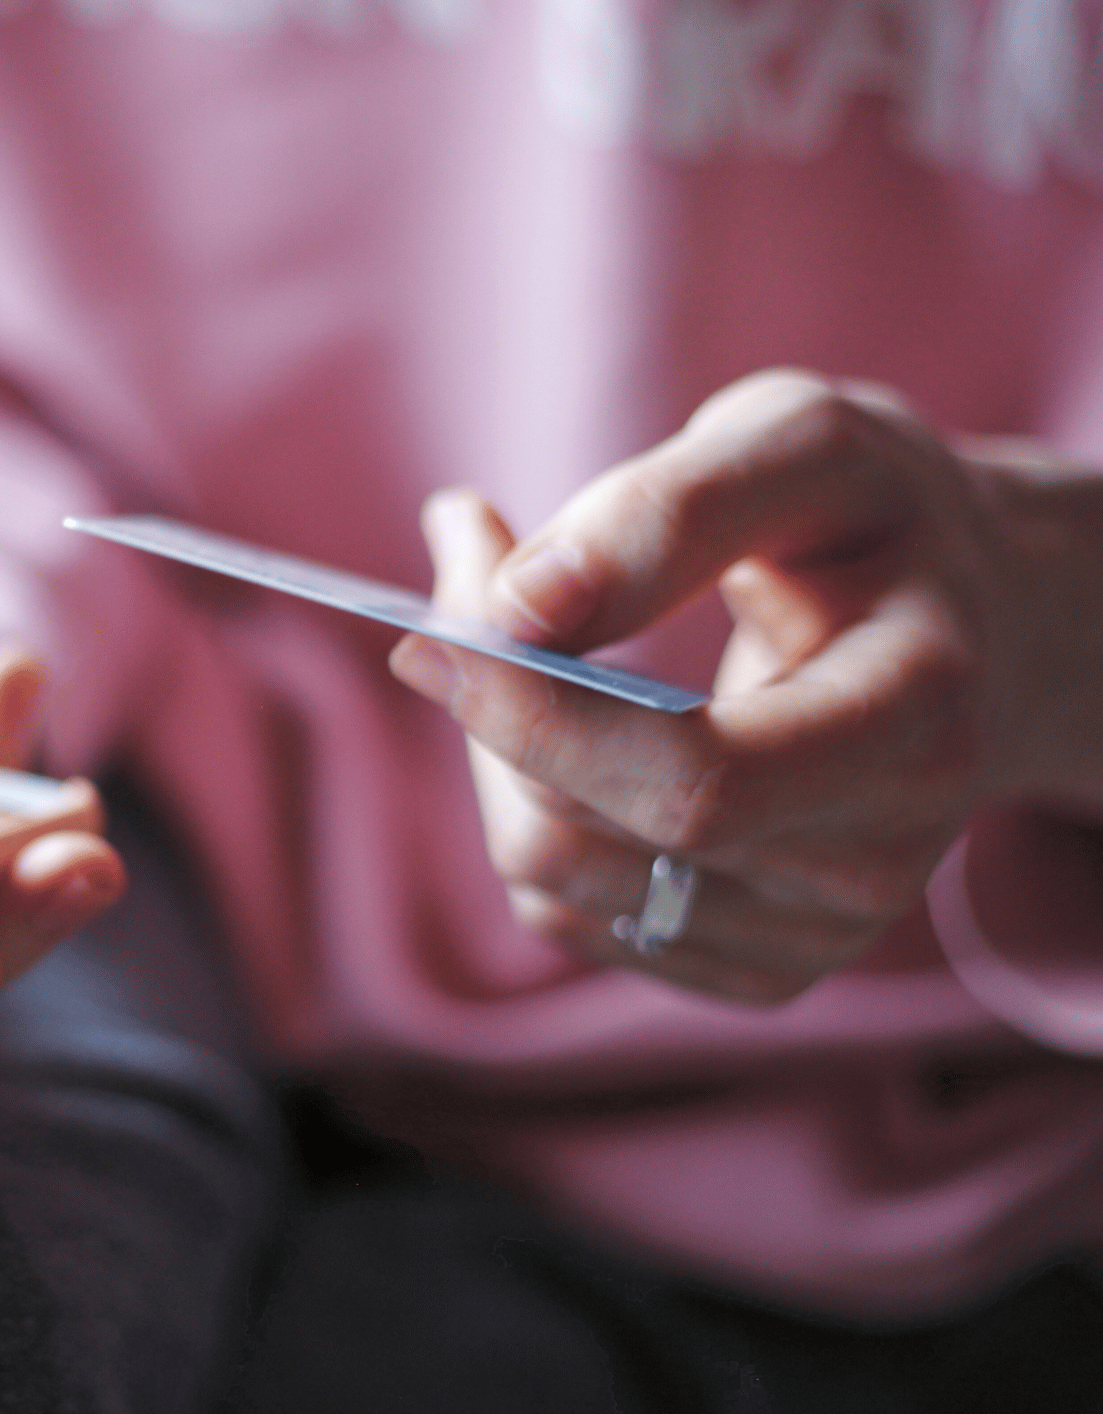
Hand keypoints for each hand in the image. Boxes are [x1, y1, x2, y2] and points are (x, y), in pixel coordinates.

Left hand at [389, 369, 1102, 1004]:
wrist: (971, 632)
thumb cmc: (875, 525)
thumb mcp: (803, 448)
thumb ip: (673, 508)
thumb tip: (519, 605)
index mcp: (914, 731)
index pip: (689, 783)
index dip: (533, 711)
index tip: (441, 608)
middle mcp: (872, 868)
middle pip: (581, 837)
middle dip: (490, 705)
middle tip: (463, 568)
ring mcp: (808, 936)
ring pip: (548, 875)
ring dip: (493, 745)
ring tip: (520, 626)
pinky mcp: (747, 965)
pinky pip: (561, 905)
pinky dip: (524, 799)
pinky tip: (566, 718)